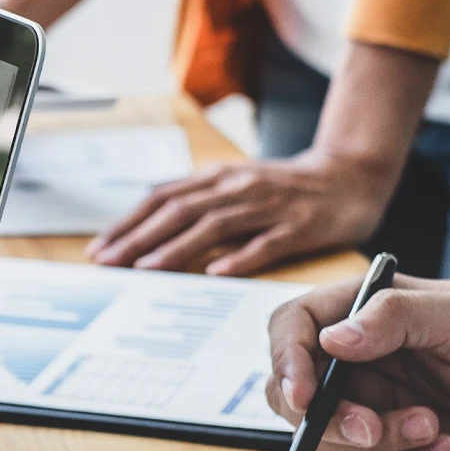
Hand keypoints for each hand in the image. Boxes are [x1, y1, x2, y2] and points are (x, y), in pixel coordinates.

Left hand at [85, 155, 393, 275]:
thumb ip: (198, 198)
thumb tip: (150, 215)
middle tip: (108, 261)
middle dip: (140, 237)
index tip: (100, 247)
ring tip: (147, 268)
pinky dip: (240, 257)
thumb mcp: (236, 183)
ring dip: (177, 247)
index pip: (163, 198)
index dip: (129, 222)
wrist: (349, 176)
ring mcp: (269, 206)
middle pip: (180, 210)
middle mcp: (238, 187)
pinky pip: (266, 244)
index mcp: (219, 178)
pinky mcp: (299, 227)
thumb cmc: (286, 188)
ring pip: (215, 225)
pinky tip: (217, 273)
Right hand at [265, 276, 449, 450]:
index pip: (293, 327)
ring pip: (323, 442)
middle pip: (291, 394)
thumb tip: (330, 339)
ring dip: (375, 444)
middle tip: (370, 429)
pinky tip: (448, 448)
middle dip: (326, 420)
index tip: (306, 396)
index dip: (286, 360)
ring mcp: (370, 411)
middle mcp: (358, 363)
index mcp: (366, 314)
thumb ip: (398, 317)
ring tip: (433, 428)